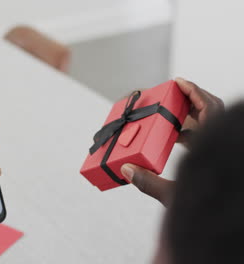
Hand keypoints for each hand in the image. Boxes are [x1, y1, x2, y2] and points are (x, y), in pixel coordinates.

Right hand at [121, 78, 223, 206]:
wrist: (232, 225)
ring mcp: (222, 150)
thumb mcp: (176, 197)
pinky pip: (206, 136)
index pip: (210, 108)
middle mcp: (220, 143)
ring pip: (209, 123)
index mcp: (214, 146)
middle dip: (190, 99)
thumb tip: (127, 170)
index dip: (194, 91)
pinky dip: (192, 131)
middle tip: (171, 94)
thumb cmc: (211, 213)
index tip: (178, 81)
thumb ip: (150, 183)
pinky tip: (176, 137)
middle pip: (211, 111)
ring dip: (190, 115)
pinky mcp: (218, 157)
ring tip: (170, 113)